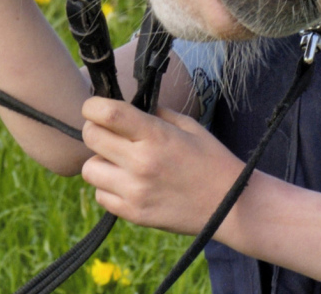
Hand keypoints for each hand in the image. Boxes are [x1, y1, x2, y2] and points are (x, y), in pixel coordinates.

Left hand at [79, 97, 245, 235]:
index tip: (96, 107)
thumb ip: (154, 113)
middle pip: (90, 137)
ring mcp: (135, 192)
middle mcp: (141, 163)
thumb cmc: (211, 160)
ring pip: (89, 169)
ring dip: (100, 161)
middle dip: (96, 130)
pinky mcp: (134, 215)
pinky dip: (108, 187)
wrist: (231, 206)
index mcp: (156, 136)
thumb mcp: (188, 126)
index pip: (106, 113)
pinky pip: (100, 195)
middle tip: (111, 133)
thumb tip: (127, 105)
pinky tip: (128, 183)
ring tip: (120, 162)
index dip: (93, 106)